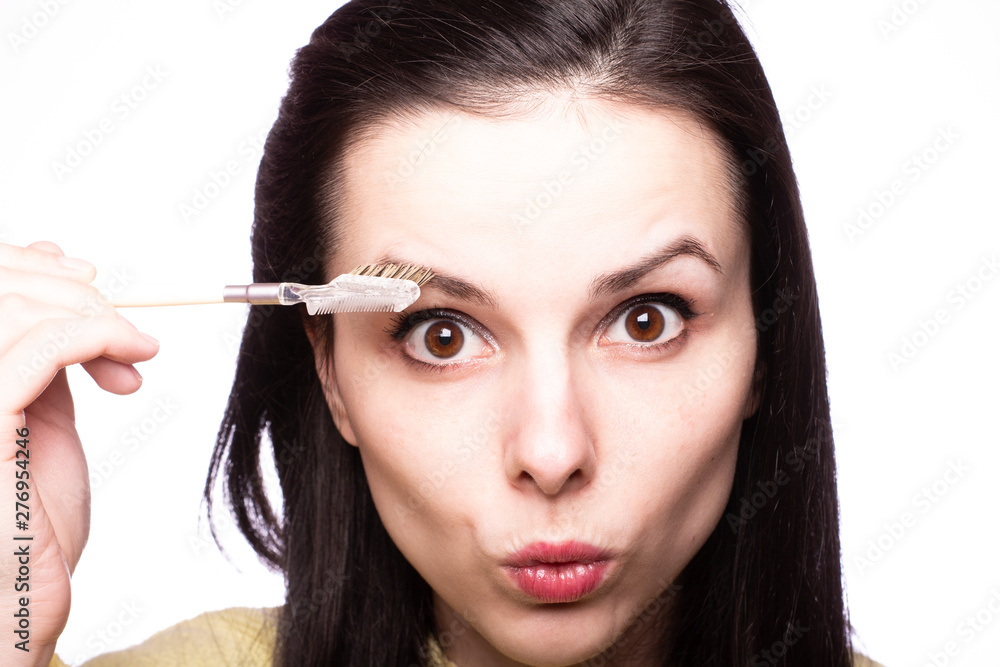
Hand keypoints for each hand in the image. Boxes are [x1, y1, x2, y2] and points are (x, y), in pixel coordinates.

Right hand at [0, 241, 159, 665]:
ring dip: (90, 312)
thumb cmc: (31, 520)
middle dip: (68, 287)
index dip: (25, 261)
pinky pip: (38, 348)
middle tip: (125, 324)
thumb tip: (74, 294)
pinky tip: (132, 357)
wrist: (23, 598)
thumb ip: (42, 357)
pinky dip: (97, 334)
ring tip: (132, 352)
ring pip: (14, 306)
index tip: (87, 273)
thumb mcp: (41, 417)